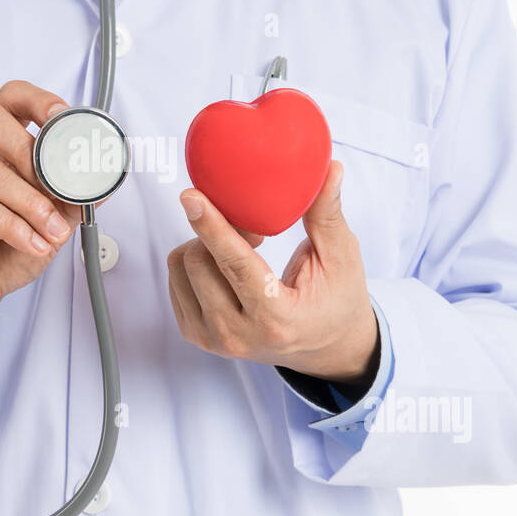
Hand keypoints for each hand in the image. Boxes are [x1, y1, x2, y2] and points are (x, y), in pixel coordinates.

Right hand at [0, 81, 79, 393]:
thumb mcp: (44, 222)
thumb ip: (69, 196)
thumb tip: (106, 176)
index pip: (6, 98)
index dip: (39, 101)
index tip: (66, 120)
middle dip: (34, 154)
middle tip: (60, 187)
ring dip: (32, 204)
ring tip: (54, 232)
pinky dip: (15, 227)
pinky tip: (34, 243)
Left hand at [166, 160, 378, 384]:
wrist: (325, 347)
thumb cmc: (336, 300)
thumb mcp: (342, 258)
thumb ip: (328, 214)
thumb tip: (330, 168)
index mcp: (276, 319)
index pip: (235, 265)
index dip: (211, 226)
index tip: (191, 196)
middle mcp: (238, 335)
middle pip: (199, 261)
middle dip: (217, 231)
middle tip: (253, 230)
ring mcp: (212, 339)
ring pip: (180, 268)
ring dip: (204, 245)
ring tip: (241, 250)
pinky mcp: (195, 335)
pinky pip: (174, 280)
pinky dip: (196, 262)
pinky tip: (226, 267)